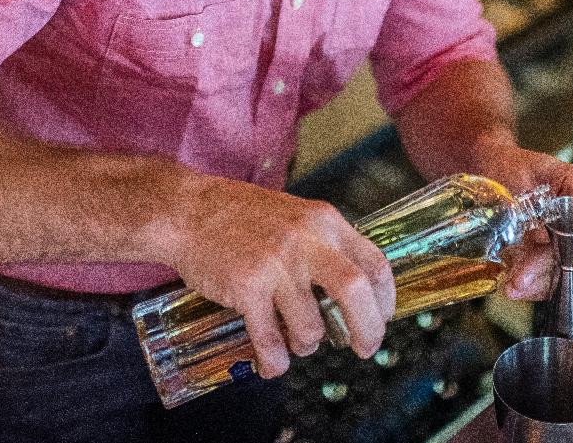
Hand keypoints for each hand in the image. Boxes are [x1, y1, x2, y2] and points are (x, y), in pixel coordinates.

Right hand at [163, 175, 395, 378]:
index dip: (385, 299)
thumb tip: (352, 292)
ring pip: (310, 326)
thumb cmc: (239, 216)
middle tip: (363, 348)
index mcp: (324, 221)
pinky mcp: (246, 286)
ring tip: (293, 341)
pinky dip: (274, 361)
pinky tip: (270, 362)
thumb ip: (322, 245)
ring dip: (306, 344)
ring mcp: (275, 263)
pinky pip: (270, 340)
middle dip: (366, 330)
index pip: (373, 263)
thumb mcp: (295, 216)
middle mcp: (305, 240)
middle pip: (355, 291)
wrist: (187, 210)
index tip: (382, 318)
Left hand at [473, 138, 572, 295]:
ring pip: (560, 270)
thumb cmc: (514, 163)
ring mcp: (563, 236)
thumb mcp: (530, 168)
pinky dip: (530, 285)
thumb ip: (543, 195)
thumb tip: (544, 236)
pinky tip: (512, 287)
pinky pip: (545, 275)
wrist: (493, 168)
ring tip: (512, 287)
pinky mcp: (544, 251)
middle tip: (521, 280)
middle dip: (547, 270)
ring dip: (536, 283)